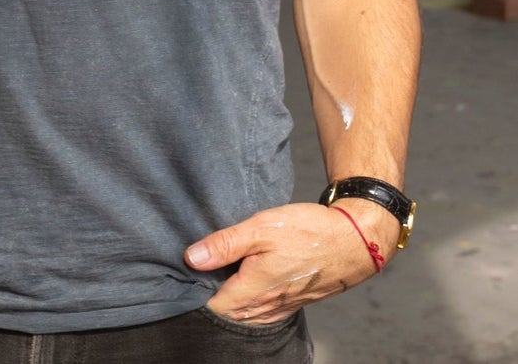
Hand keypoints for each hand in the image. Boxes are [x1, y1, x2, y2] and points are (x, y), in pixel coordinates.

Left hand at [184, 200, 399, 323]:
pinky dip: (252, 302)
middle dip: (213, 297)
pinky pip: (264, 312)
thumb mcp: (261, 227)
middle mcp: (267, 306)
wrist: (353, 241)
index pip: (214, 306)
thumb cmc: (308, 231)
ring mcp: (282, 307)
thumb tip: (192, 258)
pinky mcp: (294, 302)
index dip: (197, 292)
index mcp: (254, 289)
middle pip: (229, 313)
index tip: (188, 274)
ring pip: (247, 314)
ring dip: (233, 300)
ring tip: (221, 276)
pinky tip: (248, 284)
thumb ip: (226, 244)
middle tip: (201, 273)